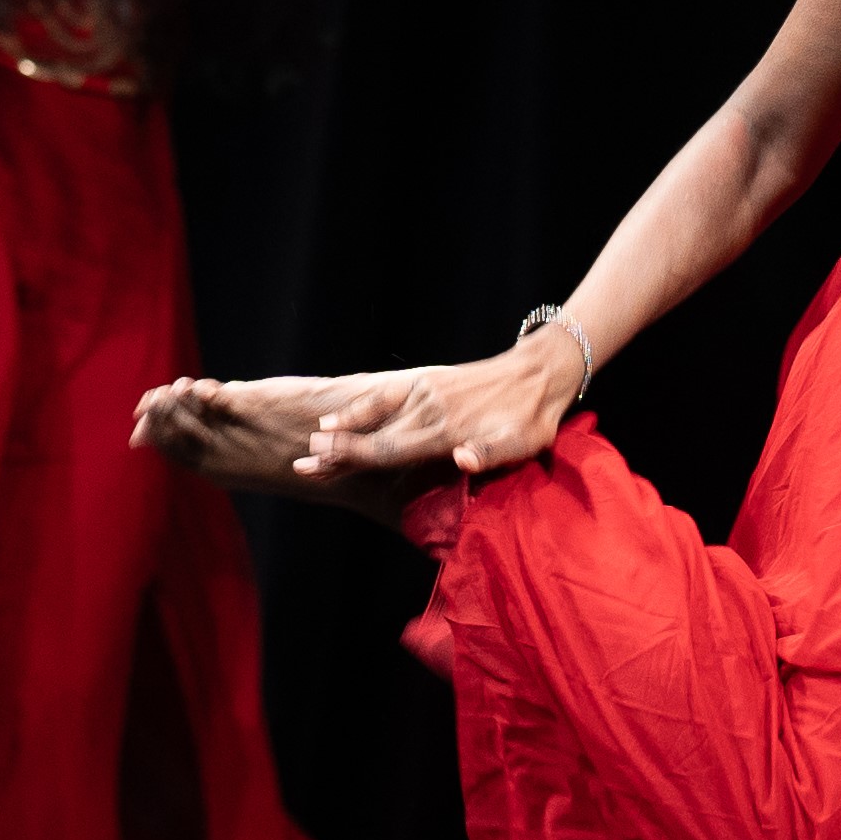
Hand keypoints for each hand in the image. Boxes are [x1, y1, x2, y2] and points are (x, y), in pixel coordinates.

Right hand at [303, 345, 570, 482]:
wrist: (540, 372)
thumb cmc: (532, 419)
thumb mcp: (522, 444)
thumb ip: (491, 454)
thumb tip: (462, 460)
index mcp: (446, 432)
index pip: (389, 450)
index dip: (354, 460)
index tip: (321, 467)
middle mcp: (428, 411)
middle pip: (373, 436)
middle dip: (336, 452)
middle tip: (300, 466)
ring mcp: (425, 393)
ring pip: (374, 414)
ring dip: (342, 429)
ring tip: (312, 442)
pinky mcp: (428, 382)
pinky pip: (386, 394)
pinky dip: (361, 405)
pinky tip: (342, 414)